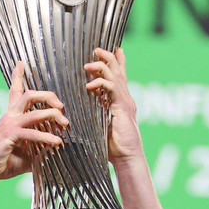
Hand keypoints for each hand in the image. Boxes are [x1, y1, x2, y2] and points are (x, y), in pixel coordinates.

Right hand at [0, 62, 66, 184]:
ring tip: (65, 124)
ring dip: (52, 115)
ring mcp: (9, 125)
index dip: (17, 76)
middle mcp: (9, 117)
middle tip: (61, 106)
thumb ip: (40, 148)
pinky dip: (46, 137)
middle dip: (48, 96)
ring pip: (33, 111)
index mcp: (11, 117)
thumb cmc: (3, 163)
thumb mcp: (26, 154)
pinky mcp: (10, 136)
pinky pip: (32, 133)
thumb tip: (59, 149)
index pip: (14, 91)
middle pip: (29, 95)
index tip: (22, 63)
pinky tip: (57, 143)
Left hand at [85, 47, 142, 162]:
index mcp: (122, 102)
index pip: (120, 77)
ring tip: (88, 65)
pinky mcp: (123, 108)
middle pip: (119, 71)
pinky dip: (101, 83)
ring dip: (102, 67)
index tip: (113, 50)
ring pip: (116, 76)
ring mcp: (126, 102)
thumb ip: (96, 115)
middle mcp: (126, 99)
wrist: (127, 159)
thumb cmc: (113, 148)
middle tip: (96, 49)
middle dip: (108, 58)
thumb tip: (81, 110)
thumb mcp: (101, 127)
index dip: (118, 62)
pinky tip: (89, 86)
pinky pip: (112, 89)